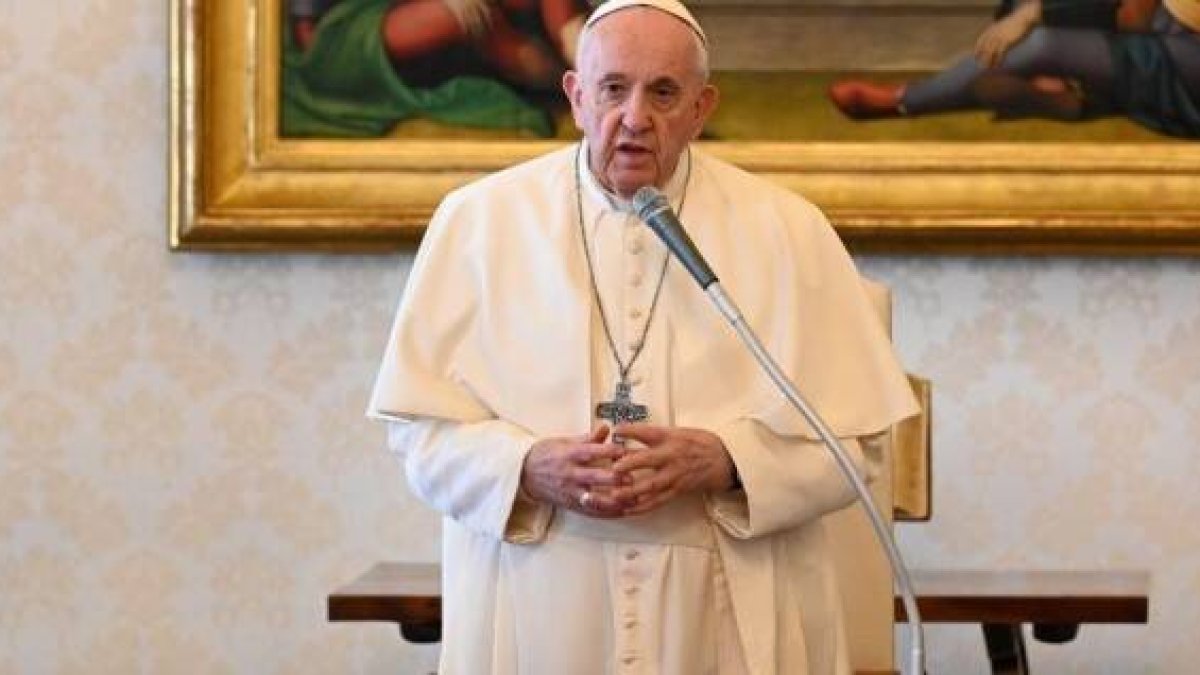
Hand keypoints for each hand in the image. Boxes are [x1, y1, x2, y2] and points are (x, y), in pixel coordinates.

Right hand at [521, 425, 628, 517]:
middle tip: (631, 478)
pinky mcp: (570, 504)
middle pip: (594, 477)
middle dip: (614, 478)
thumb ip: (588, 438)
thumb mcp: (564, 442)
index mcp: (569, 454)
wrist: (524, 474)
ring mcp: (570, 491)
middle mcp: (570, 473)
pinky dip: (607, 513)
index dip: (609, 450)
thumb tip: (606, 428)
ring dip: (614, 500)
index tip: (624, 450)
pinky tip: (621, 512)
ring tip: (632, 500)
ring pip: (594, 499)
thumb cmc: (545, 455)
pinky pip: (591, 512)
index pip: (591, 451)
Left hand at [607, 424, 734, 515]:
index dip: (631, 430)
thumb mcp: (680, 432)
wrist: (725, 461)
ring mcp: (674, 475)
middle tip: (614, 467)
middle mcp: (672, 456)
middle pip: (648, 459)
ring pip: (651, 485)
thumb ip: (657, 435)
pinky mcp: (677, 490)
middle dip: (630, 464)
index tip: (616, 430)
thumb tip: (631, 434)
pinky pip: (658, 501)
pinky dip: (642, 507)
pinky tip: (628, 510)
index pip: (648, 432)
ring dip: (632, 491)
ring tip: (615, 495)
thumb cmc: (702, 444)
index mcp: (672, 438)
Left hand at [974, 2, 1039, 67]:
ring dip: (989, 61)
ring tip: (990, 68)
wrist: (1023, 18)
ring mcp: (999, 38)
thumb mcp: (1001, 28)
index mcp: (990, 30)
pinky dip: (998, 60)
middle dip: (982, 58)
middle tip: (982, 67)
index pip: (980, 42)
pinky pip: (999, 53)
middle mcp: (992, 34)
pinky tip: (998, 65)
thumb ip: (995, 34)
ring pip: (990, 52)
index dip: (977, 51)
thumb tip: (992, 44)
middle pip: (984, 49)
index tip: (977, 59)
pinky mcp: (1006, 42)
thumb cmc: (1013, 24)